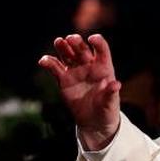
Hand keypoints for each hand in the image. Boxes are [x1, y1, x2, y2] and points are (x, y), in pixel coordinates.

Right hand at [38, 33, 120, 148]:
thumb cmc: (107, 110)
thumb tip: (116, 84)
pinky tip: (43, 61)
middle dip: (76, 42)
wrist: (94, 121)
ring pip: (67, 54)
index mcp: (104, 67)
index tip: (92, 39)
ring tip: (59, 42)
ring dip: (62, 46)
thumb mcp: (111, 104)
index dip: (98, 42)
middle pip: (81, 48)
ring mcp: (75, 70)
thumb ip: (112, 93)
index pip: (101, 49)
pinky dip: (49, 62)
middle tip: (71, 39)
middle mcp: (89, 65)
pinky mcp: (63, 79)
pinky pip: (55, 67)